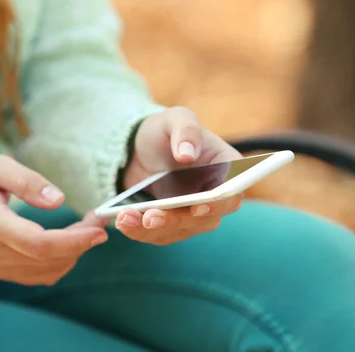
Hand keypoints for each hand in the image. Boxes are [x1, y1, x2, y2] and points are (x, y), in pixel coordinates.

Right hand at [0, 154, 107, 285]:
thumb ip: (27, 182)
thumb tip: (58, 201)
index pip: (39, 243)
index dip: (74, 240)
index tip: (99, 229)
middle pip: (47, 258)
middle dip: (81, 242)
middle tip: (100, 221)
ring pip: (46, 270)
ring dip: (73, 252)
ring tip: (87, 228)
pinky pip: (37, 275)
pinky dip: (59, 262)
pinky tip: (69, 242)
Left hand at [117, 107, 242, 244]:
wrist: (139, 149)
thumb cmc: (164, 130)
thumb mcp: (174, 119)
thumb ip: (185, 130)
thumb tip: (187, 153)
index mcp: (225, 169)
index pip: (232, 192)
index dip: (219, 203)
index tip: (198, 206)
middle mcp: (214, 197)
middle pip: (204, 219)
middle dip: (176, 220)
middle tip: (151, 216)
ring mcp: (193, 215)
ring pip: (178, 230)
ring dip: (152, 228)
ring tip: (126, 217)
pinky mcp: (170, 225)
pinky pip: (158, 234)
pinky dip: (138, 231)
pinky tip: (122, 221)